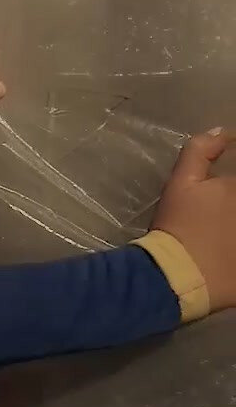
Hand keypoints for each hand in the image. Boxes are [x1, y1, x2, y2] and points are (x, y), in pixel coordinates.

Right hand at [151, 129, 235, 312]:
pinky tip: (226, 248)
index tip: (220, 189)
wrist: (177, 274)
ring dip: (232, 224)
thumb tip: (221, 132)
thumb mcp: (181, 183)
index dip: (230, 178)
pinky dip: (233, 247)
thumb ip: (200, 152)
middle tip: (218, 211)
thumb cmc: (179, 224)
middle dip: (229, 205)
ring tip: (220, 229)